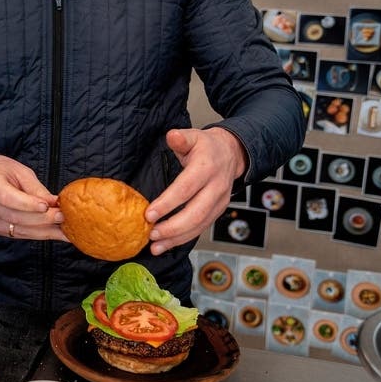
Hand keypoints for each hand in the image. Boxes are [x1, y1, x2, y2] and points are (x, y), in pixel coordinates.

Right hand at [0, 154, 65, 240]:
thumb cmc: (0, 171)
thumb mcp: (19, 170)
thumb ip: (36, 188)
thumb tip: (54, 202)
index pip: (8, 198)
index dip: (28, 204)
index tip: (47, 206)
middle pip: (17, 218)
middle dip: (43, 219)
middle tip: (63, 217)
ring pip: (20, 231)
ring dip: (44, 232)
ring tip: (64, 231)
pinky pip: (18, 234)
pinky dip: (37, 234)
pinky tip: (52, 233)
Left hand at [145, 127, 244, 255]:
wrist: (231, 154)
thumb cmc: (207, 146)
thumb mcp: (194, 136)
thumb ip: (181, 138)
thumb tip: (172, 136)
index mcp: (207, 168)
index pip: (186, 188)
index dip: (168, 203)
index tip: (149, 214)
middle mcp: (216, 188)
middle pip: (195, 213)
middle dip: (172, 227)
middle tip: (151, 233)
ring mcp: (219, 202)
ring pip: (199, 225)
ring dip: (176, 238)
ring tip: (155, 246)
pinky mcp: (217, 211)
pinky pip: (201, 228)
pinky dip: (183, 239)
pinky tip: (167, 244)